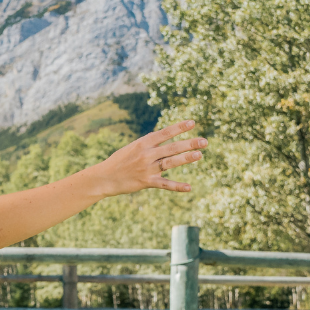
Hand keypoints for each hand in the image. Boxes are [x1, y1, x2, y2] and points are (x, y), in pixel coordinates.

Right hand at [89, 119, 206, 196]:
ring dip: (186, 158)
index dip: (179, 127)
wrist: (104, 177)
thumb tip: (164, 137)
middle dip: (189, 144)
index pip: (165, 133)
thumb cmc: (120, 161)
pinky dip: (177, 186)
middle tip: (205, 141)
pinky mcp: (146, 182)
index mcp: (143, 143)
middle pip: (172, 147)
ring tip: (200, 155)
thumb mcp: (133, 147)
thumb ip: (149, 144)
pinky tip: (189, 187)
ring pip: (170, 162)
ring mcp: (147, 168)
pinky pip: (164, 184)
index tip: (193, 123)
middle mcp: (146, 154)